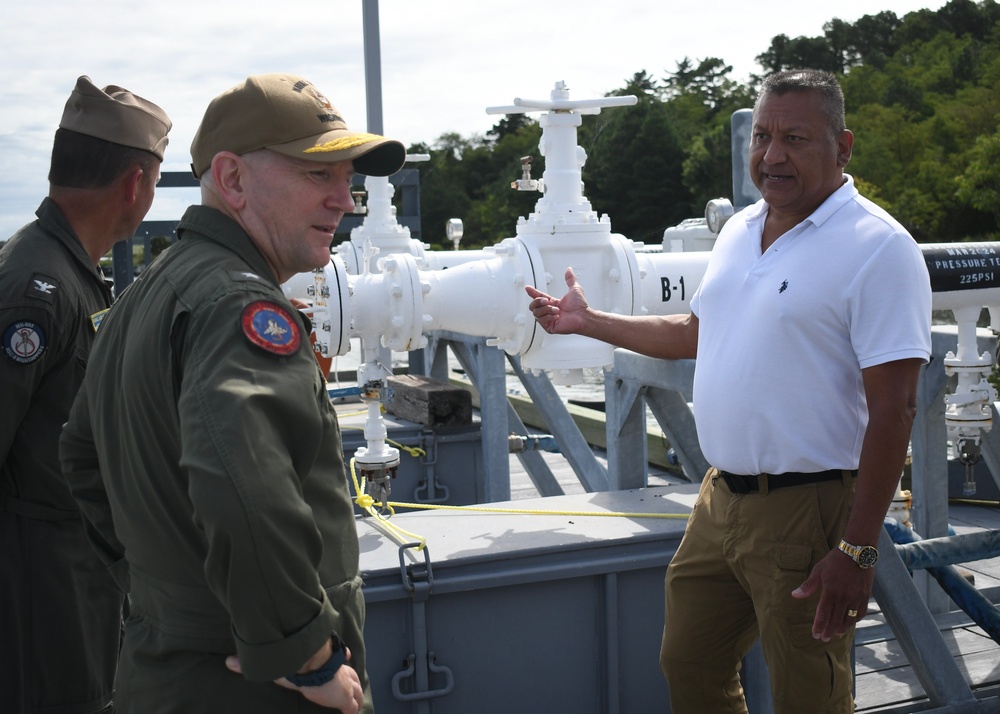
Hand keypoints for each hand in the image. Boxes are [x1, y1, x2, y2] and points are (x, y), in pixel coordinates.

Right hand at [226, 648, 363, 711]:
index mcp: (324, 661)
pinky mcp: (346, 697)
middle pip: (350, 675)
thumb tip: (228, 662)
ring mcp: (345, 683)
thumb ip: (251, 664)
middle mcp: (337, 670)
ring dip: (355, 695)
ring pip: (356, 688)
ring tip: (354, 701)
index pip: (336, 660)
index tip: (342, 660)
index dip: (339, 662)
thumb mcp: (275, 666)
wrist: (311, 665)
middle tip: (350, 687)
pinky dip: (353, 710)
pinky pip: (353, 706)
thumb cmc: (294, 664)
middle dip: (350, 680)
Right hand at [524, 267, 589, 334]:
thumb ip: (570, 279)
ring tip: (557, 310)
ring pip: (536, 313)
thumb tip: (569, 269)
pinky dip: (549, 317)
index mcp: (552, 303)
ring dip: (547, 310)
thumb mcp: (574, 289)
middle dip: (538, 301)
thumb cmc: (580, 306)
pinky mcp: (549, 327)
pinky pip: (541, 320)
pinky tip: (557, 316)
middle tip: (547, 301)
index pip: (539, 297)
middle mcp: (549, 311)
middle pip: (533, 305)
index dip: (532, 292)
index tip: (528, 288)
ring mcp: (548, 319)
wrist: (583, 317)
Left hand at [792, 548, 873, 641]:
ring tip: (835, 634)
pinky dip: (853, 621)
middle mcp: (844, 597)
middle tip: (823, 638)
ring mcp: (856, 598)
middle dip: (829, 631)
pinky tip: (848, 624)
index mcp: (830, 591)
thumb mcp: (819, 570)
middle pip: (835, 620)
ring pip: (848, 619)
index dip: (819, 626)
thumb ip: (808, 586)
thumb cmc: (835, 560)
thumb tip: (794, 595)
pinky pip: (860, 614)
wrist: (857, 552)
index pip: (823, 614)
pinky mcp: (865, 597)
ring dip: (841, 629)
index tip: (815, 635)